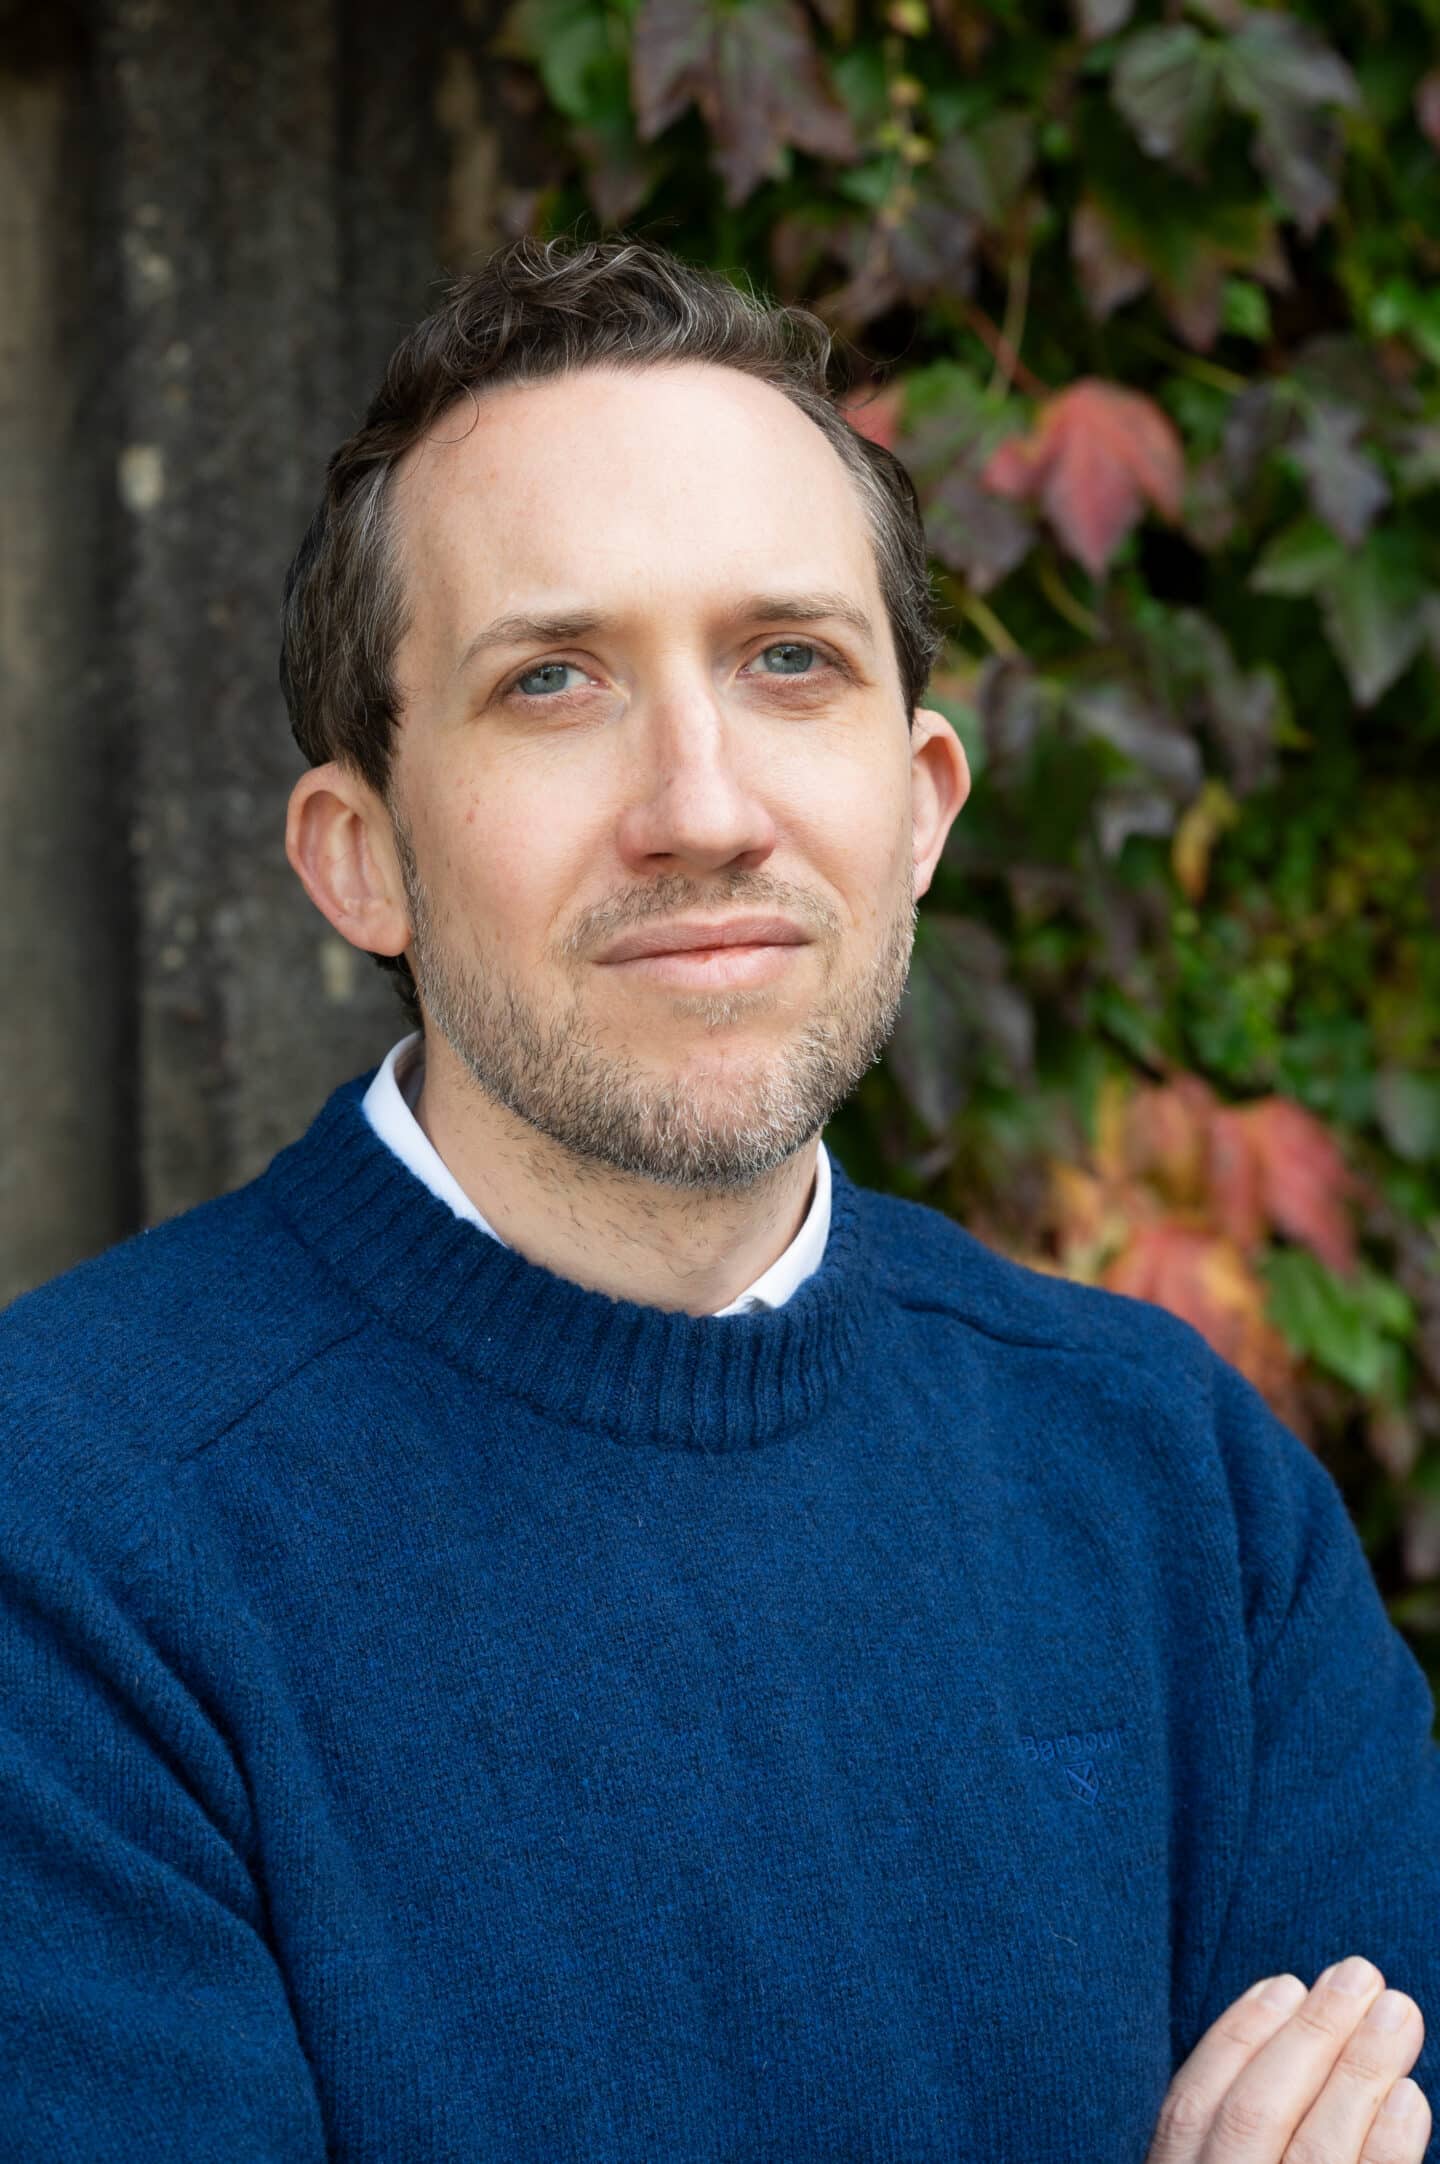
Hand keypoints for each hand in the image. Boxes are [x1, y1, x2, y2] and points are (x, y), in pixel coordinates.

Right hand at [1147, 1957, 1429, 2161]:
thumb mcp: (1205, 2162)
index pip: (1191, 2103)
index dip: (1238, 2036)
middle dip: (1310, 2035)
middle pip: (1256, 2114)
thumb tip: (1286, 2027)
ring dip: (1360, 2071)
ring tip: (1397, 2013)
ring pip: (1316, 2149)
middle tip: (1359, 1975)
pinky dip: (1388, 2145)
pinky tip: (1409, 2096)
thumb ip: (1222, 2128)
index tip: (1284, 1982)